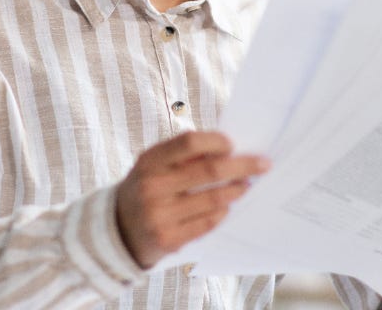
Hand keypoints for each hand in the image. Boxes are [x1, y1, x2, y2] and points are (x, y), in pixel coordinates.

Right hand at [115, 131, 269, 267]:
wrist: (118, 230)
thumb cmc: (146, 189)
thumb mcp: (154, 166)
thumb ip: (183, 156)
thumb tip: (229, 150)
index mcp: (150, 161)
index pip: (189, 142)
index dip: (216, 141)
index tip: (233, 145)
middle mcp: (152, 186)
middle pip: (208, 170)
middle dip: (242, 166)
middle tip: (263, 164)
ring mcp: (159, 215)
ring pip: (212, 199)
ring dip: (236, 190)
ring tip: (246, 186)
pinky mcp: (168, 239)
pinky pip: (207, 223)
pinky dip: (222, 212)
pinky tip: (227, 206)